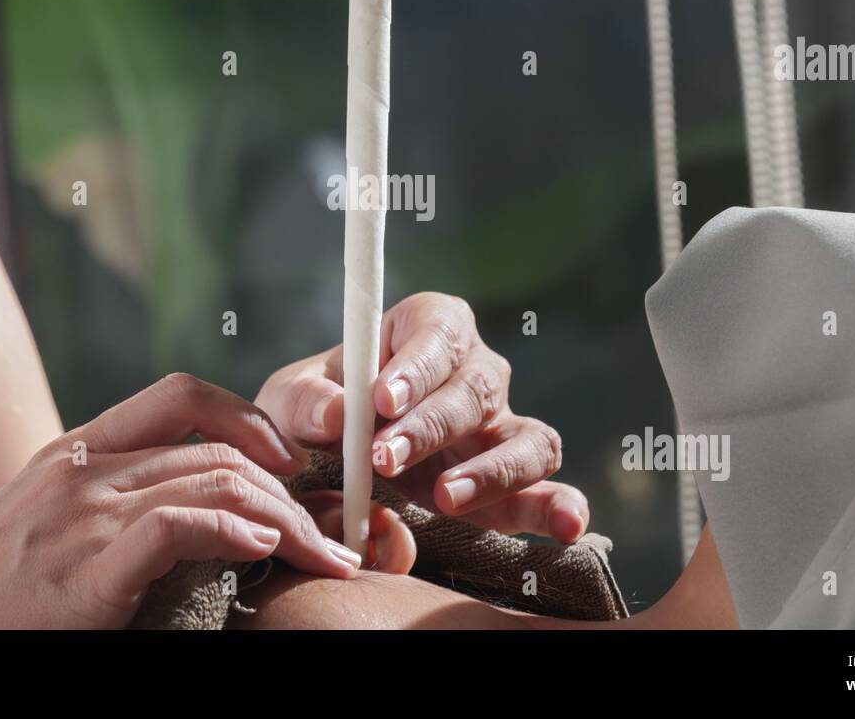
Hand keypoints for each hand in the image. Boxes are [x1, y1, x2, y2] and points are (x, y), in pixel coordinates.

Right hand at [0, 374, 360, 628]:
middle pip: (219, 449)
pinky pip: (178, 527)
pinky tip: (266, 548)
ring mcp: (85, 513)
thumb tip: (195, 508)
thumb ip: (111, 498)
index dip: (249, 415)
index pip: (180, 394)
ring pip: (216, 482)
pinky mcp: (86, 568)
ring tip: (325, 554)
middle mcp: (87, 467)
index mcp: (79, 448)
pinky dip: (234, 530)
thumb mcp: (48, 519)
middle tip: (332, 530)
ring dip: (287, 519)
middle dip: (291, 488)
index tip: (290, 460)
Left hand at [255, 293, 588, 543]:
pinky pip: (547, 489)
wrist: (326, 464)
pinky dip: (560, 506)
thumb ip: (303, 400)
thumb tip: (337, 411)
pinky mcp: (511, 485)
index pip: (439, 331)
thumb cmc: (316, 413)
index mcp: (425, 330)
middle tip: (383, 458)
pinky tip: (564, 525)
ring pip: (526, 438)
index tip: (381, 397)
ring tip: (445, 498)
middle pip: (477, 389)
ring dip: (491, 470)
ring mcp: (500, 428)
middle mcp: (475, 372)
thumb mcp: (289, 401)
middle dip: (431, 425)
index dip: (417, 364)